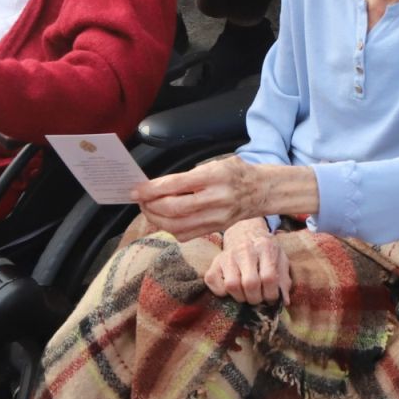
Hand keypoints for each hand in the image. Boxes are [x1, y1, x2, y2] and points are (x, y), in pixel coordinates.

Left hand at [130, 155, 259, 237]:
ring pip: (176, 226)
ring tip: (149, 210)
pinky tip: (164, 220)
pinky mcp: (215, 229)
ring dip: (156, 219)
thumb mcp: (215, 164)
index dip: (152, 189)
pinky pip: (185, 235)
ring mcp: (216, 217)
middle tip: (140, 200)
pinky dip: (169, 229)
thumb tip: (157, 187)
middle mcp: (216, 198)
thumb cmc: (236, 173)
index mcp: (214, 176)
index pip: (176, 185)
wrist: (261, 190)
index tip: (136, 190)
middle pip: (173, 209)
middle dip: (150, 205)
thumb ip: (188, 176)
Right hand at [205, 218, 290, 304]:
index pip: (269, 277)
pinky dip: (222, 292)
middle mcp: (245, 249)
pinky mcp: (214, 262)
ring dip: (240, 297)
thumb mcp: (280, 259)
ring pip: (231, 286)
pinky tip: (232, 289)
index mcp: (265, 247)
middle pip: (250, 283)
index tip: (271, 298)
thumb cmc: (265, 250)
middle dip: (256, 298)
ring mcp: (228, 255)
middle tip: (258, 298)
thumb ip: (284, 280)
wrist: (245, 232)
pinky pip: (213, 283)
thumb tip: (285, 301)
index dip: (271, 294)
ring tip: (246, 294)